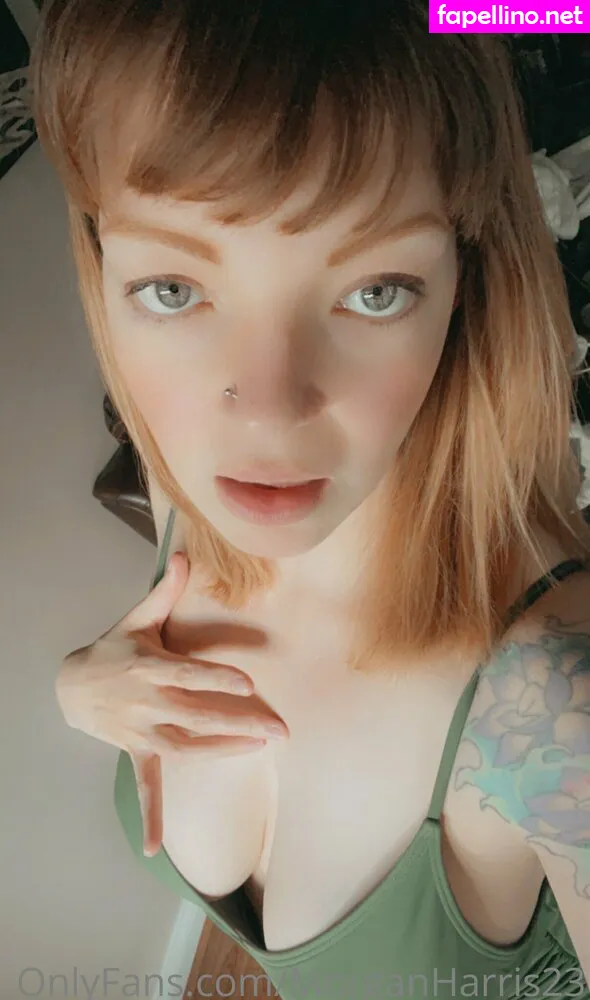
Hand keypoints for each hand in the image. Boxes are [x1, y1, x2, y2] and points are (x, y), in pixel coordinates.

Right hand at [56, 551, 287, 855]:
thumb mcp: (137, 617)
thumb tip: (184, 554)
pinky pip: (145, 786)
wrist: (71, 686)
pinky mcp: (137, 751)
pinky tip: (155, 847)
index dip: (217, 680)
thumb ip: (165, 591)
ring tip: (261, 750)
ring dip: (223, 752)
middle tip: (281, 729)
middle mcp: (147, 702)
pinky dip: (150, 816)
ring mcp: (141, 731)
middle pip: (197, 714)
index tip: (249, 685)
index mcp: (150, 667)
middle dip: (239, 721)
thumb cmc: (114, 647)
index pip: (189, 674)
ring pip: (186, 747)